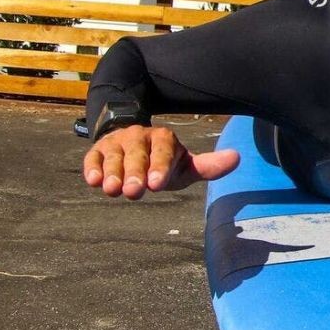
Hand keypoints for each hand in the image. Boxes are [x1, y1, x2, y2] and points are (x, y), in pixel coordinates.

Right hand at [83, 124, 239, 199]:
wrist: (133, 145)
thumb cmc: (164, 162)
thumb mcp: (186, 165)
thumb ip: (208, 166)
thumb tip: (237, 158)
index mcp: (164, 139)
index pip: (163, 152)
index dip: (160, 167)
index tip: (157, 185)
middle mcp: (139, 137)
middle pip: (137, 155)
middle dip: (135, 173)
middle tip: (134, 192)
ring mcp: (117, 143)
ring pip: (114, 156)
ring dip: (112, 173)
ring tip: (112, 190)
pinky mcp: (98, 150)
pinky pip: (93, 157)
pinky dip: (92, 167)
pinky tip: (93, 180)